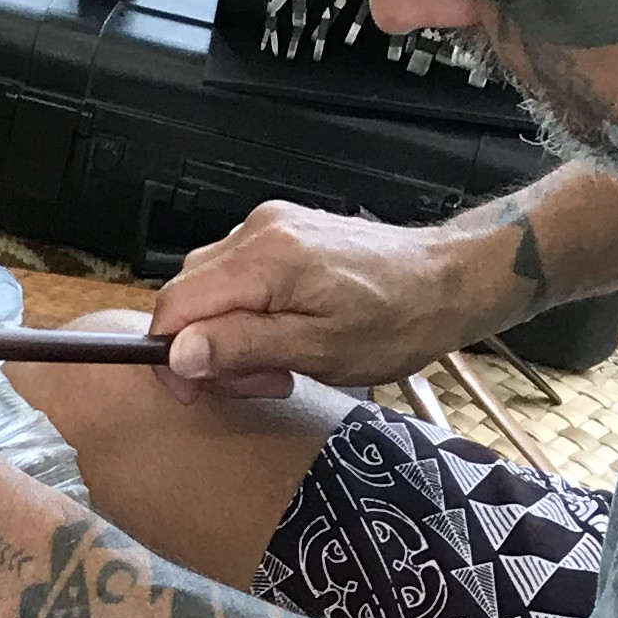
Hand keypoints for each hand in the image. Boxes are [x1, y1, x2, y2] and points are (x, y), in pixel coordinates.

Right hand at [148, 199, 481, 397]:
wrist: (446, 282)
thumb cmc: (397, 319)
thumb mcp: (317, 351)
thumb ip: (242, 346)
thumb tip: (179, 353)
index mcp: (266, 260)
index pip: (175, 304)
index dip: (171, 355)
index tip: (193, 390)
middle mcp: (262, 231)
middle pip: (187, 296)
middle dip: (207, 348)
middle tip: (260, 378)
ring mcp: (272, 227)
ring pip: (209, 290)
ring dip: (228, 334)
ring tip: (279, 359)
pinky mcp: (284, 233)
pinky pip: (237, 276)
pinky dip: (247, 312)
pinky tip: (282, 332)